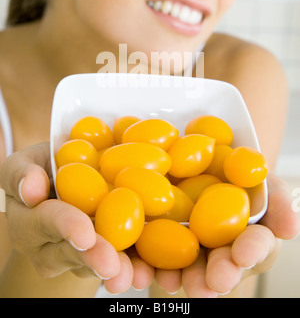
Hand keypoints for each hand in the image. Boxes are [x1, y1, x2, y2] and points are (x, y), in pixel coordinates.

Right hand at [0, 143, 153, 293]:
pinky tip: (152, 269)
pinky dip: (138, 266)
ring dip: (119, 270)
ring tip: (137, 275)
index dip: (66, 227)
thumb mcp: (26, 162)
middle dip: (94, 259)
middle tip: (112, 265)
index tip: (85, 235)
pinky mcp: (104, 255)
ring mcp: (77, 256)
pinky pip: (120, 263)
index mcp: (28, 222)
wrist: (64, 182)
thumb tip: (31, 189)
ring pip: (97, 265)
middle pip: (73, 253)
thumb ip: (21, 173)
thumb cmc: (43, 168)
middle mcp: (49, 248)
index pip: (47, 222)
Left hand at [154, 173, 299, 297]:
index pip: (254, 246)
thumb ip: (279, 201)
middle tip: (214, 281)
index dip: (250, 251)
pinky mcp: (160, 240)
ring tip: (173, 282)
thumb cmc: (243, 179)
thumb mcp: (265, 182)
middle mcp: (220, 249)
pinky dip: (148, 265)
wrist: (207, 165)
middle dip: (217, 274)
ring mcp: (190, 247)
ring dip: (181, 277)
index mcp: (248, 239)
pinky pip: (154, 255)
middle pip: (220, 265)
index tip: (243, 255)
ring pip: (186, 267)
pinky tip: (143, 268)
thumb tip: (288, 229)